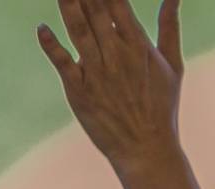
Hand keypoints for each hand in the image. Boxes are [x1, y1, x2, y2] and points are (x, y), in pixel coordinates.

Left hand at [37, 0, 185, 170]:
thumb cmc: (161, 106)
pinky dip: (51, 45)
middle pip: (95, 12)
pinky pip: (62, 63)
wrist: (147, 148)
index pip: (118, 4)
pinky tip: (42, 29)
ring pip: (78, 30)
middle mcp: (117, 55)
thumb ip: (170, 26)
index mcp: (139, 46)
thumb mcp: (172, 64)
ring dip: (68, 6)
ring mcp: (97, 72)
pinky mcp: (80, 90)